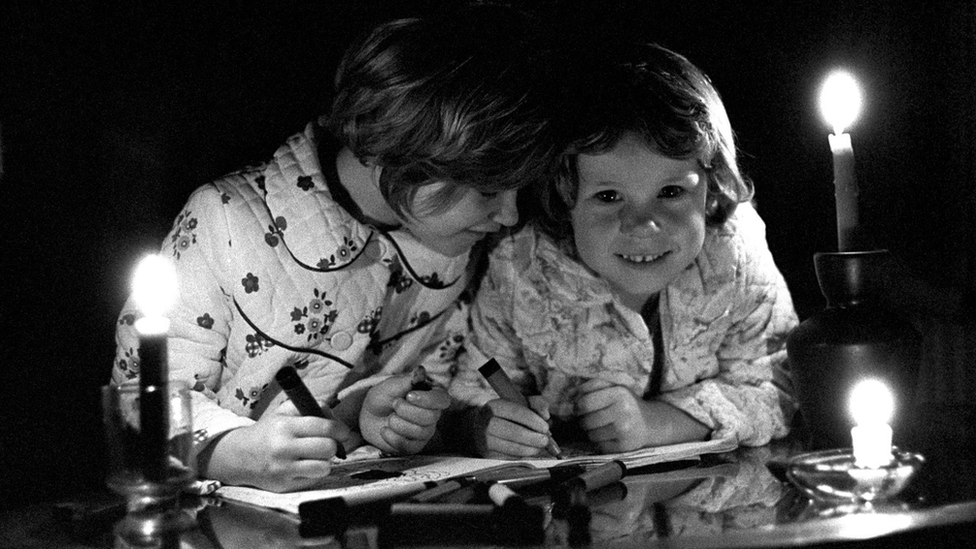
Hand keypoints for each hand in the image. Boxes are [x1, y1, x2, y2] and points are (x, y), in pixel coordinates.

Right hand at [200, 399, 358, 491]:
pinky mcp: (284, 486)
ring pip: (324, 467)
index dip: (340, 429)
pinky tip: (304, 467)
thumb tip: (334, 417)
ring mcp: (283, 469)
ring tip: (316, 457)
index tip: (342, 432)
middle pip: (328, 448)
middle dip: (333, 445)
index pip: (324, 427)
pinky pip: (313, 480)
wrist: (239, 456)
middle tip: (328, 444)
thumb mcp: (283, 413)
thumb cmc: (268, 432)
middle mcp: (284, 448)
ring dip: (325, 461)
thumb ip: (310, 407)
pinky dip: (313, 473)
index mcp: (285, 426)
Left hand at [360, 372, 450, 454]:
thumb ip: (406, 380)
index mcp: (431, 396)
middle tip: (394, 404)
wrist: (369, 416)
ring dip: (398, 423)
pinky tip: (385, 430)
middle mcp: (432, 415)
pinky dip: (392, 437)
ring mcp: (424, 432)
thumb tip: (420, 371)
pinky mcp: (414, 446)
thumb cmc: (384, 397)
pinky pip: (408, 446)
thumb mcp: (391, 385)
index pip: (442, 399)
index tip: (409, 395)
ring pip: (419, 432)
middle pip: (430, 417)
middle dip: (407, 410)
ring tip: (389, 418)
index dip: (428, 399)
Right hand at [471, 395, 551, 458]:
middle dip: (534, 438)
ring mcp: (485, 440)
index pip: (516, 412)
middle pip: (514, 432)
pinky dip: (522, 456)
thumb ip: (536, 404)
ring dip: (530, 450)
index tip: (545, 428)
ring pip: (512, 448)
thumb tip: (545, 415)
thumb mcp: (520, 403)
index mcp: (495, 406)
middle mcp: (487, 422)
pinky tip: (527, 451)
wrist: (481, 426)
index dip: (533, 420)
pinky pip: (509, 458)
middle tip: (545, 441)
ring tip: (538, 448)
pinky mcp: (487, 455)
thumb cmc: (507, 415)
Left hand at [576, 378, 651, 452]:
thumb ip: (590, 386)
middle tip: (592, 417)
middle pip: (586, 421)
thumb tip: (569, 395)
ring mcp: (624, 431)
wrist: (648, 423)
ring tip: (602, 425)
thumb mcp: (612, 386)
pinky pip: (599, 446)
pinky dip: (600, 441)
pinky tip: (609, 434)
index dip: (577, 407)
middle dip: (584, 420)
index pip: (584, 403)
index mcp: (619, 393)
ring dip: (591, 431)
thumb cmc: (625, 403)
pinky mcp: (624, 447)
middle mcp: (623, 412)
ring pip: (591, 435)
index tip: (581, 407)